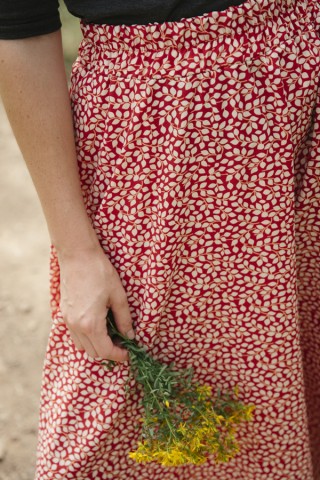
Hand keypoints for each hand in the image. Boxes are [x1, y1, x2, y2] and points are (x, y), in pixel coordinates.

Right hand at [57, 245, 134, 362]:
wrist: (77, 255)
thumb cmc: (100, 272)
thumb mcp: (118, 295)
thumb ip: (124, 319)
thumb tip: (130, 336)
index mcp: (90, 323)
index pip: (104, 351)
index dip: (118, 356)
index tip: (128, 353)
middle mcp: (75, 326)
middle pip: (92, 352)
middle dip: (108, 352)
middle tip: (122, 344)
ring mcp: (67, 320)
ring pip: (81, 345)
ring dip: (96, 345)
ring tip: (111, 335)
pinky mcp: (64, 313)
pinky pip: (75, 334)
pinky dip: (86, 337)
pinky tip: (98, 325)